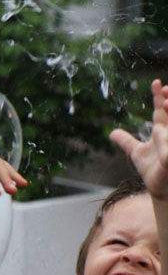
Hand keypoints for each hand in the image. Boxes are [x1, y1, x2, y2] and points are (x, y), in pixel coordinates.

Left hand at [110, 78, 167, 199]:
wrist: (162, 192)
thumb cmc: (154, 172)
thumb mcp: (137, 153)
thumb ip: (127, 142)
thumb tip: (112, 133)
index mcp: (163, 132)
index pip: (162, 110)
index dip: (160, 96)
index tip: (156, 83)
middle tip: (164, 90)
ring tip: (164, 104)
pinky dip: (166, 143)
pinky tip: (162, 143)